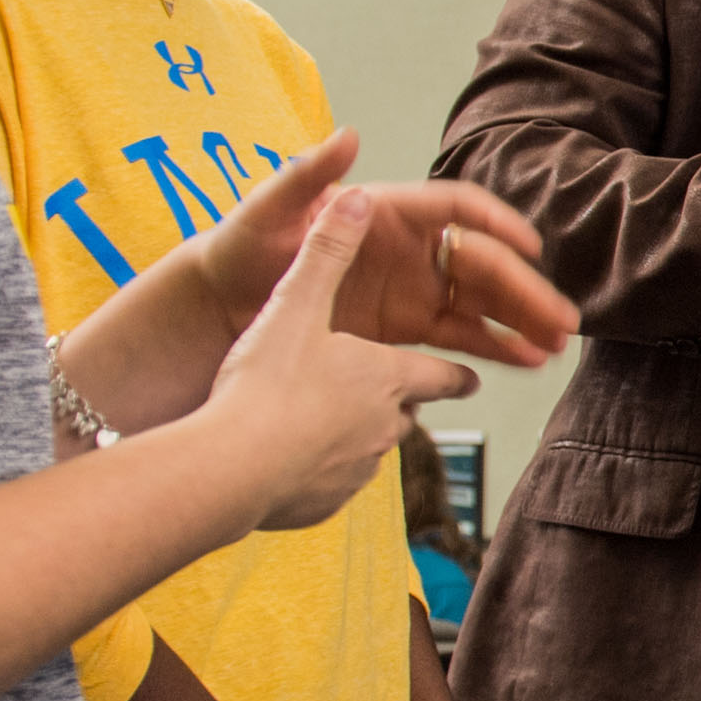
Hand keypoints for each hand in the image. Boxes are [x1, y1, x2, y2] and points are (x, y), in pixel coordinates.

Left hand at [181, 131, 576, 366]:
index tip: (528, 246)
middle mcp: (410, 247)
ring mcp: (411, 288)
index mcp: (387, 211)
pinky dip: (494, 348)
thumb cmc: (241, 246)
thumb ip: (309, 174)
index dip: (496, 223)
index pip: (456, 208)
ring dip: (521, 321)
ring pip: (481, 303)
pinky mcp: (404, 327)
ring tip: (557, 346)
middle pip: (482, 263)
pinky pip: (461, 336)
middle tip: (561, 317)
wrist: (219, 304)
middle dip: (525, 290)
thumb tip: (349, 135)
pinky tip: (526, 362)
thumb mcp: (268, 208)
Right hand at [198, 192, 479, 528]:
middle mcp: (384, 426)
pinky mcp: (323, 504)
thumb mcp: (295, 305)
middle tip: (401, 399)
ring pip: (372, 450)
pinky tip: (292, 466)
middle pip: (407, 413)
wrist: (230, 467)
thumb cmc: (265, 382)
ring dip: (360, 437)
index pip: (440, 374)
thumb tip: (358, 196)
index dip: (454, 372)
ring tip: (333, 427)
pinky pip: (331, 485)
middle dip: (403, 403)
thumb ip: (327, 253)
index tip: (470, 374)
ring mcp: (357, 470)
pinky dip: (320, 473)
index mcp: (386, 376)